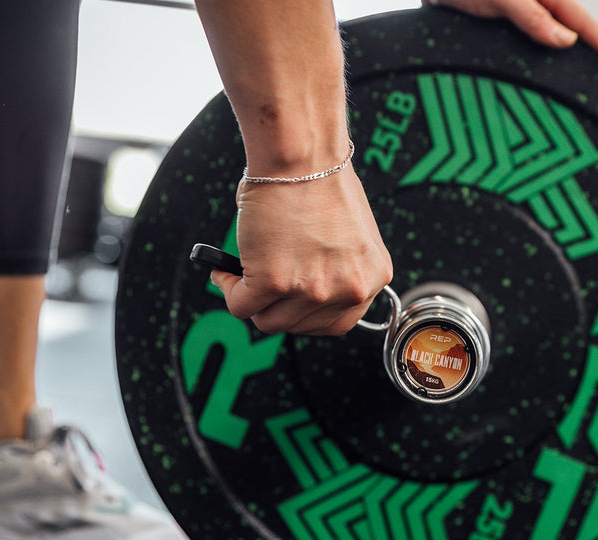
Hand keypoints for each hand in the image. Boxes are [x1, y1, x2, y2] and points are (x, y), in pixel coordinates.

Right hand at [210, 169, 392, 335]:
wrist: (303, 155)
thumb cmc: (321, 180)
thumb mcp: (348, 236)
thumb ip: (334, 268)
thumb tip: (299, 285)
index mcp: (372, 277)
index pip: (337, 322)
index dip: (307, 313)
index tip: (290, 301)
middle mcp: (349, 290)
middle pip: (301, 326)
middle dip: (277, 308)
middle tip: (261, 288)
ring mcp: (314, 290)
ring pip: (268, 321)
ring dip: (251, 302)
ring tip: (240, 277)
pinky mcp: (275, 282)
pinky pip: (241, 305)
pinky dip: (228, 289)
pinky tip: (225, 271)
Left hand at [425, 0, 597, 73]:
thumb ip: (530, 15)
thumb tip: (566, 41)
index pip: (588, 28)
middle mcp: (543, 9)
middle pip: (584, 39)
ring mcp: (530, 22)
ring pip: (565, 47)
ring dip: (586, 66)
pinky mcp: (512, 34)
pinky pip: (541, 53)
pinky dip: (557, 69)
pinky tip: (564, 85)